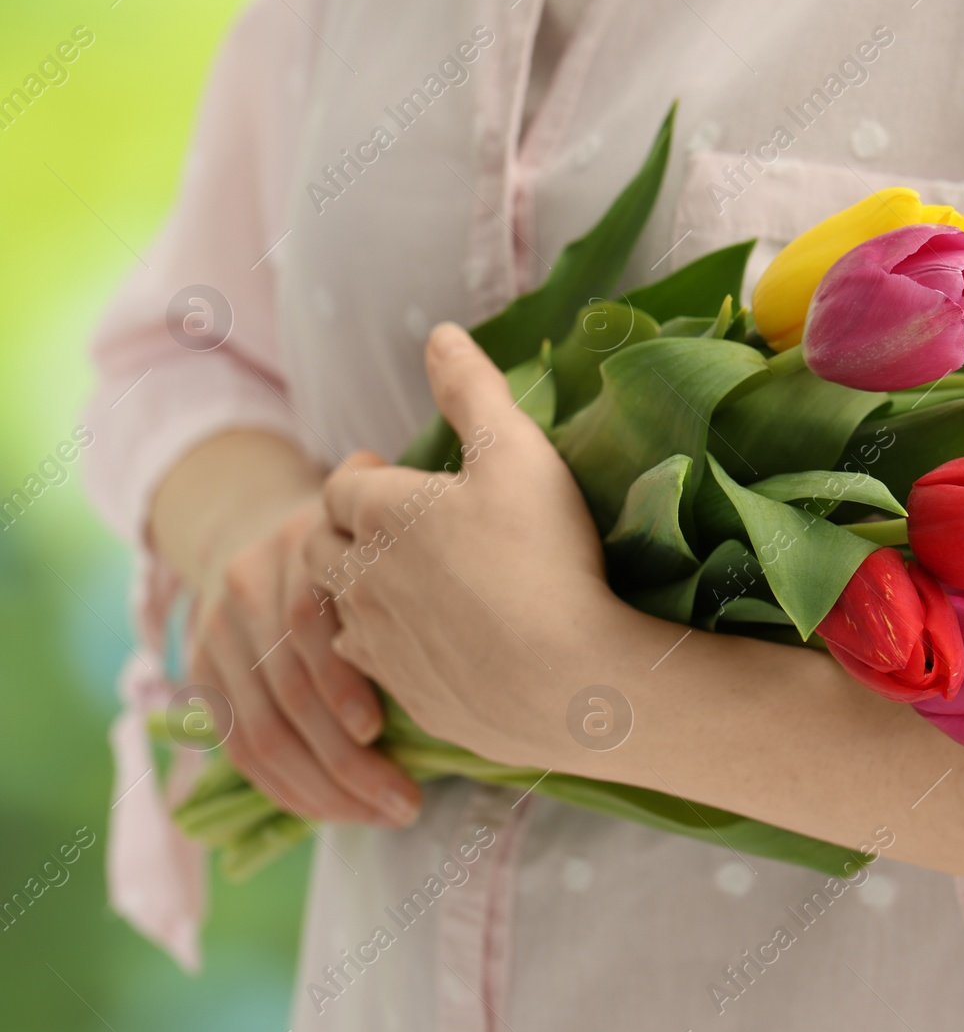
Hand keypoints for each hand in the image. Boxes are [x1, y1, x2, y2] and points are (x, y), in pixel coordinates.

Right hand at [190, 494, 420, 825]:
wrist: (258, 520)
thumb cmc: (361, 549)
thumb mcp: (384, 540)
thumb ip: (414, 579)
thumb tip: (476, 668)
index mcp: (302, 543)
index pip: (308, 626)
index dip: (342, 686)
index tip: (384, 734)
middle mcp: (249, 584)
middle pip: (288, 689)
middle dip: (348, 761)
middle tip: (407, 805)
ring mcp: (217, 630)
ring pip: (261, 729)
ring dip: (323, 788)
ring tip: (381, 816)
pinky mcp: (201, 668)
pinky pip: (238, 746)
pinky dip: (287, 788)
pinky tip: (334, 812)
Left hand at [302, 324, 963, 880]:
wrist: (572, 681)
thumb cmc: (547, 555)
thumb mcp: (519, 452)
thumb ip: (474, 390)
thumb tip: (439, 333)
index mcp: (383, 514)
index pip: (343, 486)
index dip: (364, 475)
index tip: (389, 471)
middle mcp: (363, 580)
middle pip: (324, 549)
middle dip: (347, 532)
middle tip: (388, 526)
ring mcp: (380, 646)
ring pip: (341, 613)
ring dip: (362, 594)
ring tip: (406, 587)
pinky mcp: (407, 698)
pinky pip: (374, 670)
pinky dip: (389, 650)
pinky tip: (429, 646)